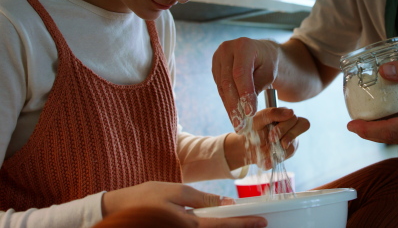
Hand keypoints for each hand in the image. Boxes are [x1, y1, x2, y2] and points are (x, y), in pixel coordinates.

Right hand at [101, 182, 266, 226]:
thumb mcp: (176, 191)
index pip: (224, 226)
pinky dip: (213, 227)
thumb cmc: (145, 198)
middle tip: (258, 224)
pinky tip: (220, 222)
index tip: (262, 222)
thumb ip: (202, 198)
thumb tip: (223, 203)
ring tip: (242, 222)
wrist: (117, 210)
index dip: (244, 224)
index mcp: (189, 225)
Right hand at [212, 38, 279, 130]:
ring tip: (238, 124)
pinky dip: (228, 102)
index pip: (240, 74)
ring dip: (230, 107)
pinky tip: (234, 115)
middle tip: (241, 125)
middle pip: (228, 82)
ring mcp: (218, 58)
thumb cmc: (268, 63)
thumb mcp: (268, 73)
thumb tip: (245, 109)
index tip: (250, 113)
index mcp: (243, 46)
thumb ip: (256, 88)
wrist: (261, 53)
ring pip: (222, 88)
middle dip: (235, 106)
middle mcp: (227, 49)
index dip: (244, 95)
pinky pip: (220, 88)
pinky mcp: (215, 67)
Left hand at [226, 107, 309, 169]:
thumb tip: (292, 112)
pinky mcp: (288, 152)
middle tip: (272, 140)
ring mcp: (291, 140)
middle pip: (303, 126)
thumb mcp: (258, 119)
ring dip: (280, 149)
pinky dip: (275, 158)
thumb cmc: (252, 129)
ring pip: (294, 145)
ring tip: (268, 149)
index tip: (272, 133)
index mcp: (284, 116)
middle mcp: (291, 126)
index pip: (295, 118)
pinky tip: (267, 157)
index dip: (285, 126)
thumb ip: (273, 113)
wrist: (246, 147)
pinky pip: (287, 156)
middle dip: (286, 135)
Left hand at [347, 56, 397, 145]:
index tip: (351, 124)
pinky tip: (388, 118)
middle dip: (371, 132)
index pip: (392, 131)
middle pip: (394, 138)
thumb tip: (383, 71)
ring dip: (383, 131)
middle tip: (353, 123)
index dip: (369, 130)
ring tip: (366, 120)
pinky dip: (397, 129)